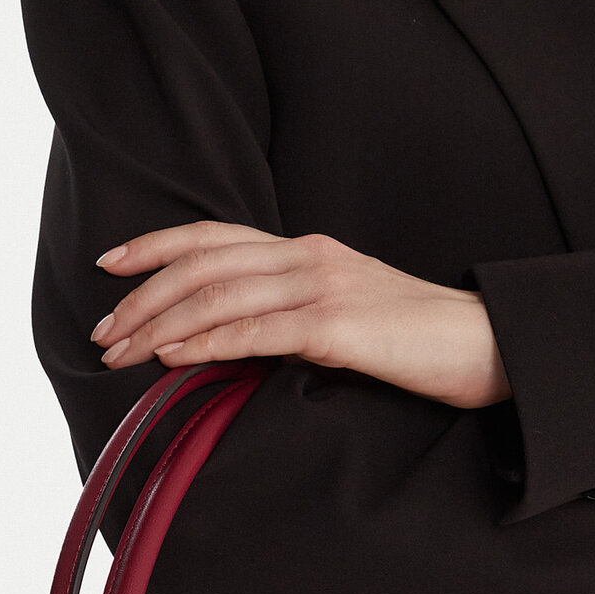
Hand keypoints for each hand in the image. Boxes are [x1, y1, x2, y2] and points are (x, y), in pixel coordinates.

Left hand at [91, 223, 510, 410]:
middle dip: (142, 297)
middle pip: (204, 263)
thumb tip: (247, 349)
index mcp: (311, 252)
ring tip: (120, 351)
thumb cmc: (427, 346)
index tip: (111, 267)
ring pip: (219, 294)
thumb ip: (300, 324)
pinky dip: (206, 341)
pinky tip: (172, 356)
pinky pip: (257, 330)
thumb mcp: (353, 323)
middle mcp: (310, 257)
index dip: (156, 246)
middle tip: (102, 331)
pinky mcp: (338, 325)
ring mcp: (324, 286)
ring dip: (159, 324)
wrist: (491, 348)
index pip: (217, 237)